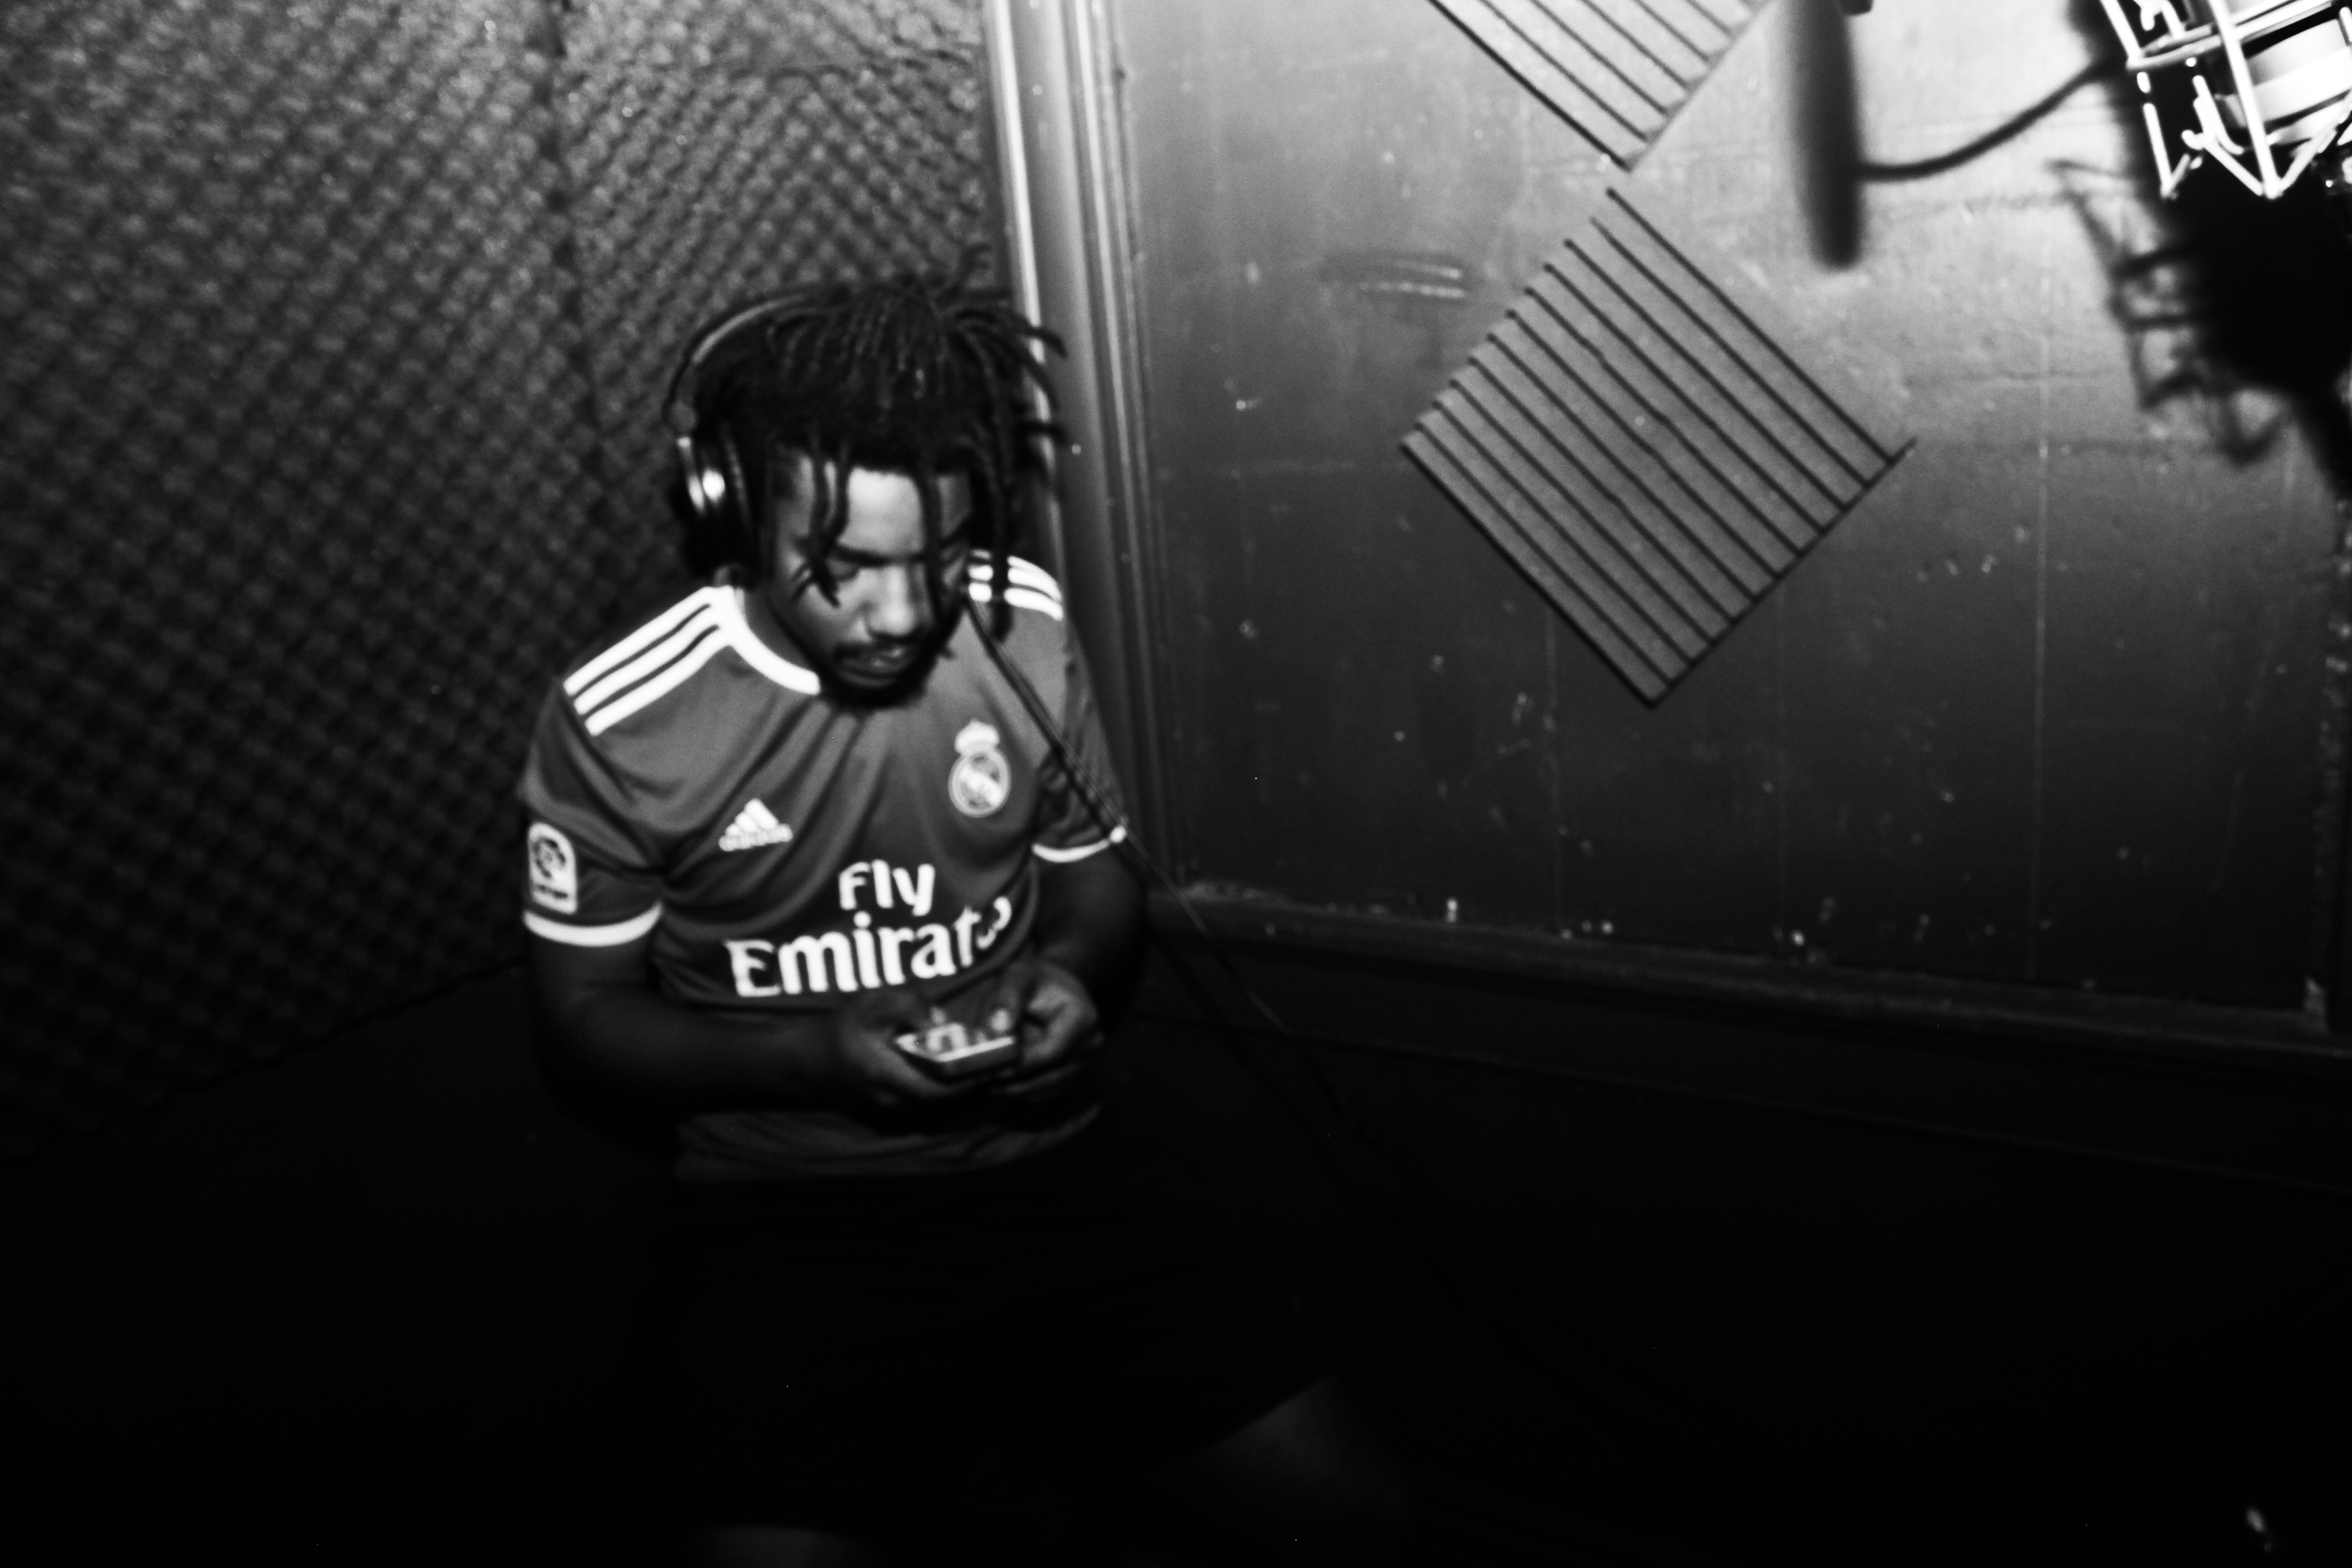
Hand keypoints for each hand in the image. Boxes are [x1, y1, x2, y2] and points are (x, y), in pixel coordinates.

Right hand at [820, 986, 984, 1109]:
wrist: (815, 1062)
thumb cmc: (846, 1027)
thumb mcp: (873, 1003)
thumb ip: (909, 1006)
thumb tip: (943, 1021)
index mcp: (885, 1075)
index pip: (937, 1090)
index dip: (969, 1082)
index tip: (996, 1065)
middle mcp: (892, 1103)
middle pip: (946, 1103)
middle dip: (975, 1086)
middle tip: (1003, 1065)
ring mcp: (893, 1115)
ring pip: (940, 1109)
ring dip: (965, 1092)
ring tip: (992, 1068)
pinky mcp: (896, 1116)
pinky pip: (930, 1109)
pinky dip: (951, 1094)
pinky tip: (968, 1076)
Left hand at [972, 958, 1102, 1100]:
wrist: (1057, 987)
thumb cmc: (1036, 979)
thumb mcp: (1020, 975)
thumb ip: (1008, 997)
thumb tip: (998, 1029)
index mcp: (1082, 1019)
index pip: (1050, 1052)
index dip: (1019, 1063)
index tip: (988, 1067)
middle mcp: (1089, 1046)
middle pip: (1048, 1076)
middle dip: (1011, 1080)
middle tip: (977, 1080)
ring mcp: (1083, 1064)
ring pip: (1044, 1089)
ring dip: (1012, 1090)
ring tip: (980, 1083)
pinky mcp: (1071, 1076)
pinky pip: (1043, 1092)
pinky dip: (1019, 1091)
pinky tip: (994, 1084)